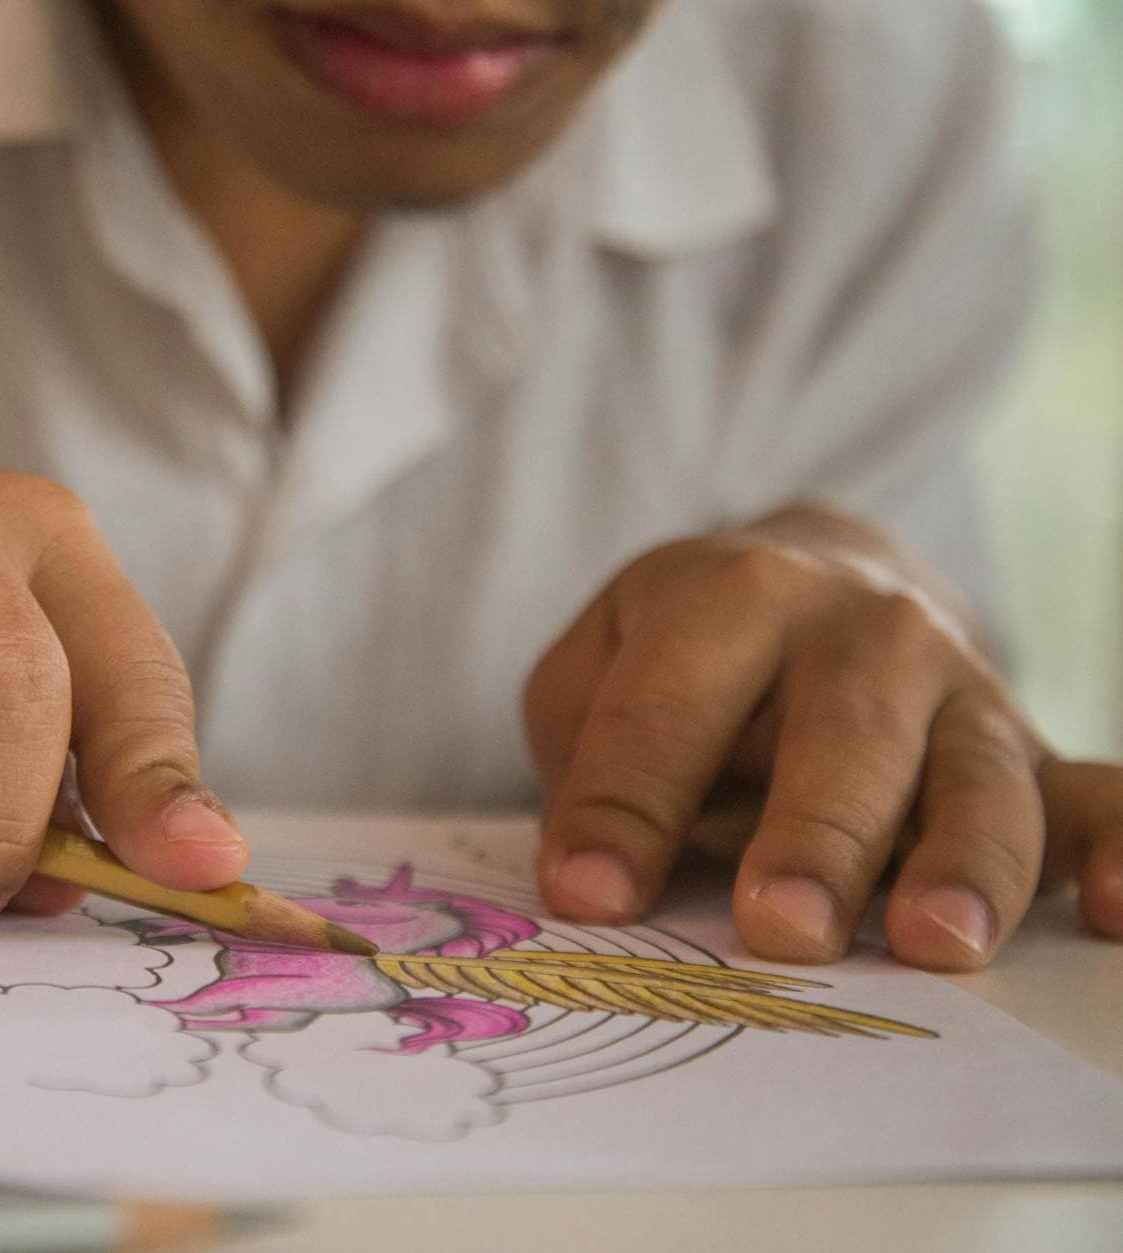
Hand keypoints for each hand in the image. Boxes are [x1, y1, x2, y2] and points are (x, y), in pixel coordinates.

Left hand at [524, 507, 1122, 969]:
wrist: (812, 580)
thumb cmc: (682, 654)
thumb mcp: (598, 672)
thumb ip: (587, 759)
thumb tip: (594, 885)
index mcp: (733, 595)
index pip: (668, 708)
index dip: (622, 805)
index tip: (587, 897)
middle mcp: (861, 631)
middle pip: (843, 735)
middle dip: (815, 834)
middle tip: (782, 928)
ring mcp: (955, 691)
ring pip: (976, 778)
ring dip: (963, 863)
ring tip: (935, 943)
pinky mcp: (1025, 751)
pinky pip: (1095, 798)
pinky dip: (1120, 849)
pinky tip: (1117, 910)